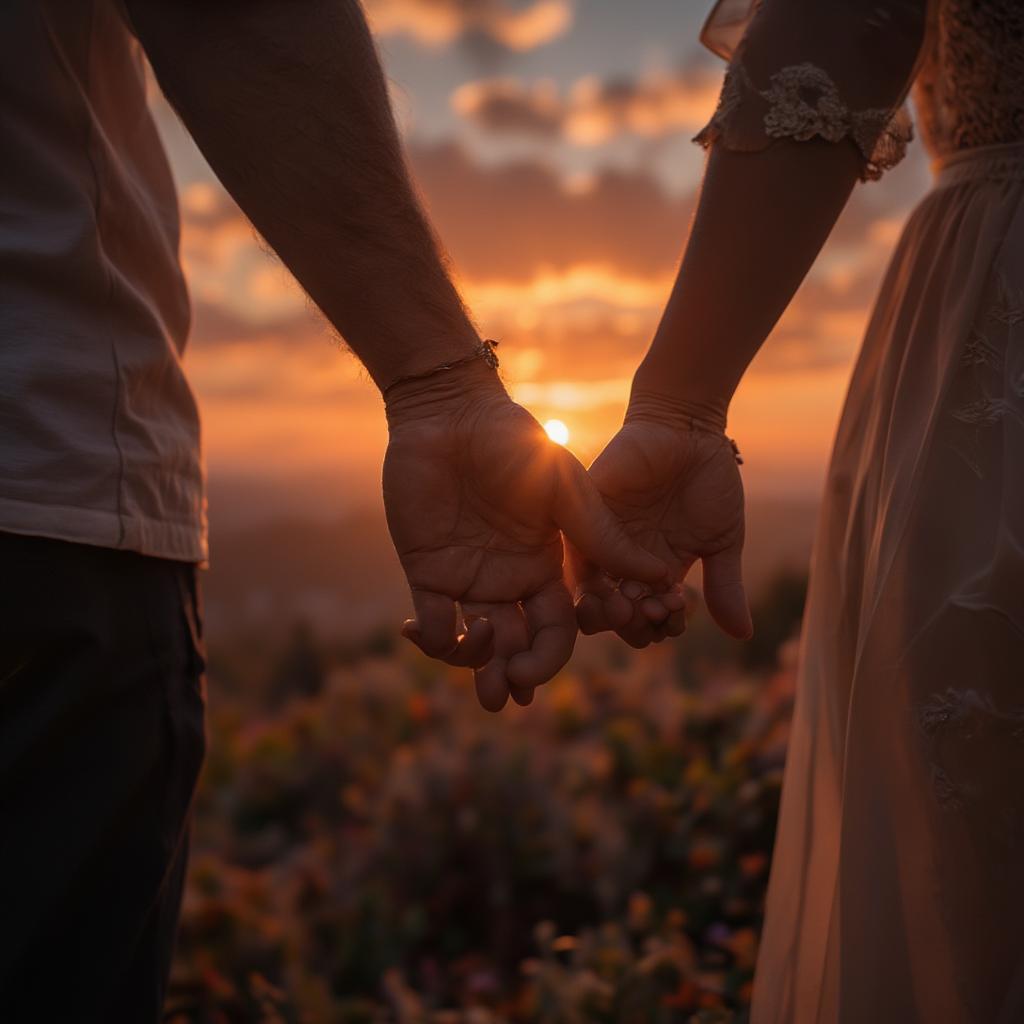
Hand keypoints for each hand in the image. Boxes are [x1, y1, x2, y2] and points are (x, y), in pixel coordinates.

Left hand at [383, 361, 667, 710]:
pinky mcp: (426, 571)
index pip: (556, 630)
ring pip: (474, 643)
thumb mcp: (567, 490)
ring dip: (476, 666)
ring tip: (478, 673)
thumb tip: (661, 577)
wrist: (453, 413)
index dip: (550, 657)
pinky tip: (425, 632)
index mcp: (546, 569)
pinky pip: (432, 619)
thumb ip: (604, 537)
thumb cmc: (515, 442)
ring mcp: (467, 578)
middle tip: (504, 693)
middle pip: (517, 646)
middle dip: (513, 676)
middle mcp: (509, 582)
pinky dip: (432, 639)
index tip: (537, 672)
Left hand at [570, 398, 751, 647]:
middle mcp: (622, 563)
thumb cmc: (709, 480)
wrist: (690, 430)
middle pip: (612, 615)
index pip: (645, 619)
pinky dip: (603, 573)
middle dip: (632, 625)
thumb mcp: (724, 540)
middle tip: (653, 614)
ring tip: (636, 604)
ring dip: (613, 609)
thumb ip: (726, 585)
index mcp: (652, 574)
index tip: (677, 615)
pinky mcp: (586, 515)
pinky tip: (628, 574)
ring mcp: (602, 541)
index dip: (658, 627)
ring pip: (590, 594)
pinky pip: (580, 554)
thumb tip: (744, 635)